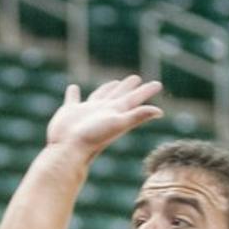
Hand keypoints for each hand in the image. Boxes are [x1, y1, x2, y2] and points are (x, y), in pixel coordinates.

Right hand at [46, 75, 162, 156]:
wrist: (69, 150)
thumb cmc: (93, 138)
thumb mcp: (118, 124)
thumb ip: (138, 116)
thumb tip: (160, 112)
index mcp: (115, 113)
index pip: (134, 99)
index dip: (146, 91)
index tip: (157, 85)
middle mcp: (102, 111)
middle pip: (119, 95)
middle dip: (128, 87)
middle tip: (135, 78)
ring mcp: (86, 112)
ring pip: (99, 96)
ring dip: (106, 89)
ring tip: (113, 83)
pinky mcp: (70, 112)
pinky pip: (73, 99)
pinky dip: (73, 94)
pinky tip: (73, 89)